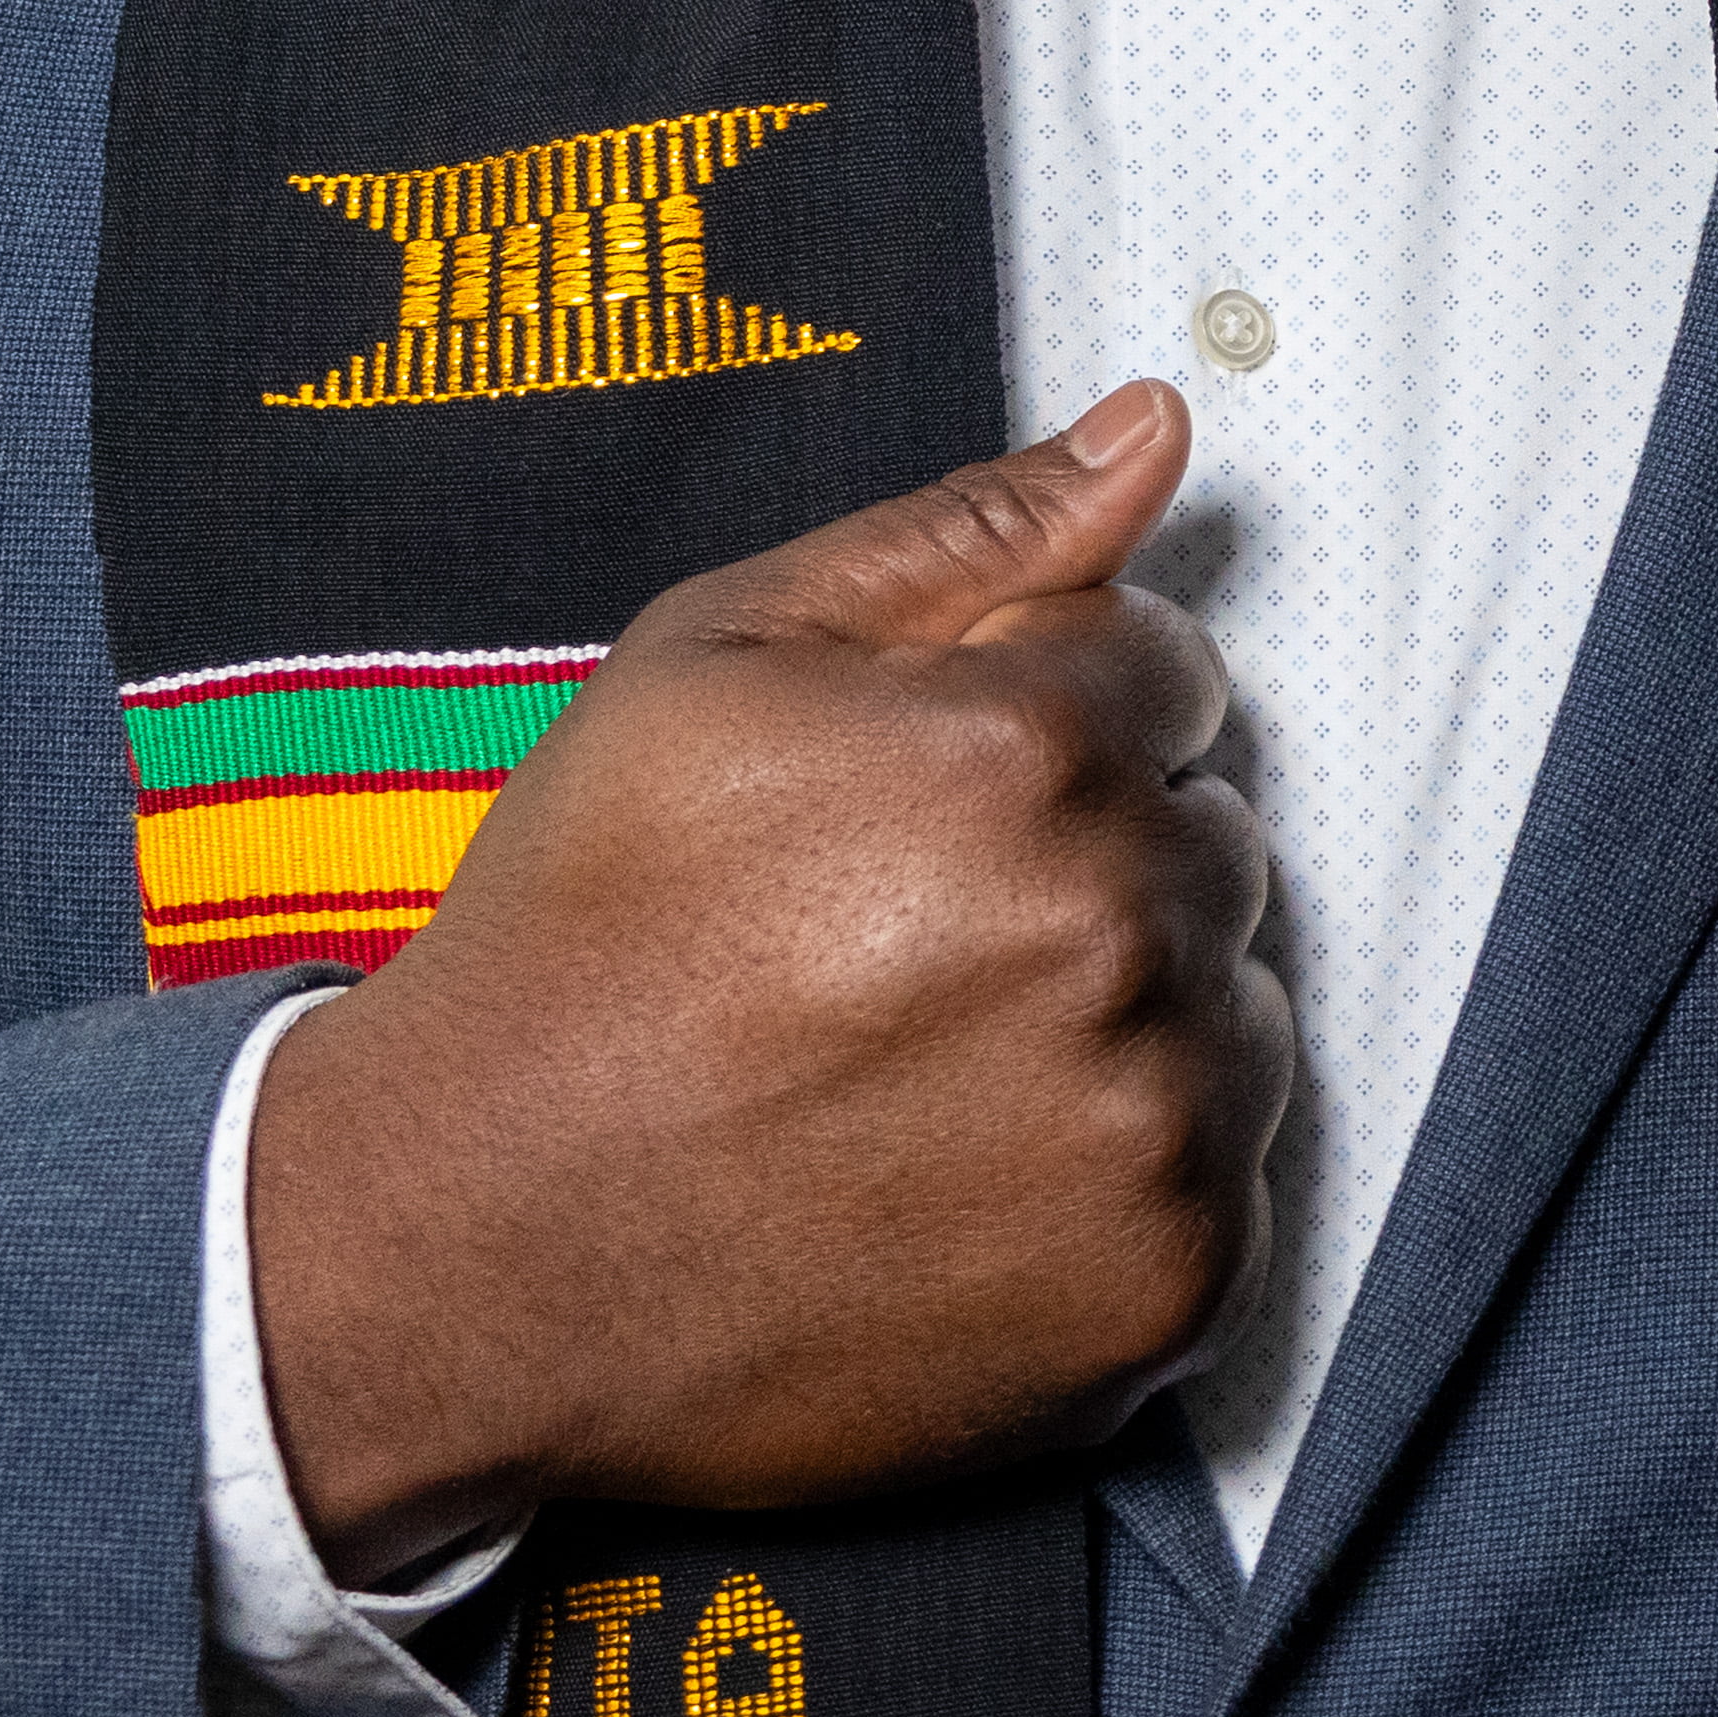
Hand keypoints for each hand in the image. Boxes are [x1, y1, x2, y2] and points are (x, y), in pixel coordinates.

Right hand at [246, 382, 1289, 1574]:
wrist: (481, 1245)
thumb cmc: (581, 949)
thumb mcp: (715, 662)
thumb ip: (963, 536)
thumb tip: (1152, 433)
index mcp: (1022, 752)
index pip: (1168, 670)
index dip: (1044, 715)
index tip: (935, 799)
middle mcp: (1114, 934)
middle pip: (1210, 835)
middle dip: (1091, 858)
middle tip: (907, 938)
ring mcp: (1152, 1123)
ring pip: (1237, 1004)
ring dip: (1130, 1013)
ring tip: (933, 1059)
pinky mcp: (1166, 1283)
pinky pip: (1230, 1174)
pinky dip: (1130, 1171)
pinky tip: (970, 1167)